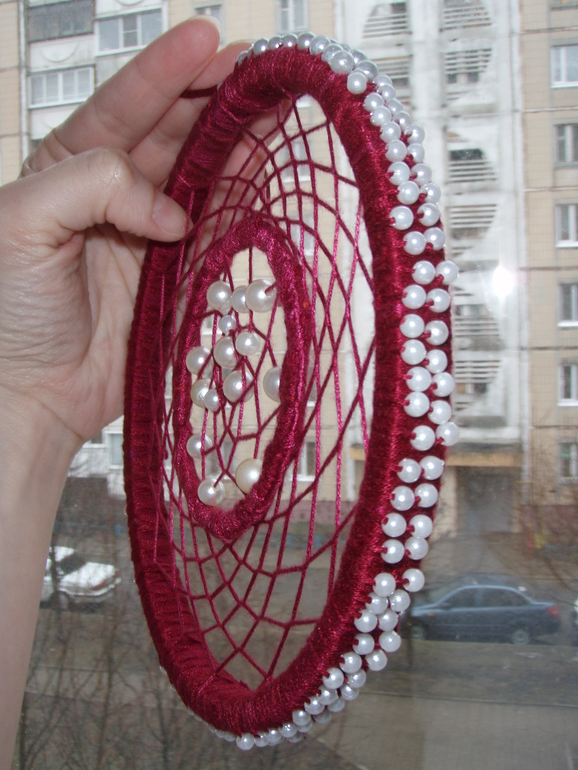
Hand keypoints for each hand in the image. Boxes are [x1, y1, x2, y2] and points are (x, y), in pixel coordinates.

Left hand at [0, 17, 241, 446]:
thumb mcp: (21, 222)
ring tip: (274, 114)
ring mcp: (148, 235)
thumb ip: (93, 185)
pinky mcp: (176, 275)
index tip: (208, 38)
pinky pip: (215, 231)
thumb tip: (172, 209)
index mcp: (67, 167)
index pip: (122, 106)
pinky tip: (263, 178)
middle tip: (260, 73)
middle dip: (215, 99)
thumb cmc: (8, 311)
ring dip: (237, 145)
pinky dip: (240, 206)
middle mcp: (112, 194)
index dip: (165, 71)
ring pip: (201, 177)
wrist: (32, 393)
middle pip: (172, 133)